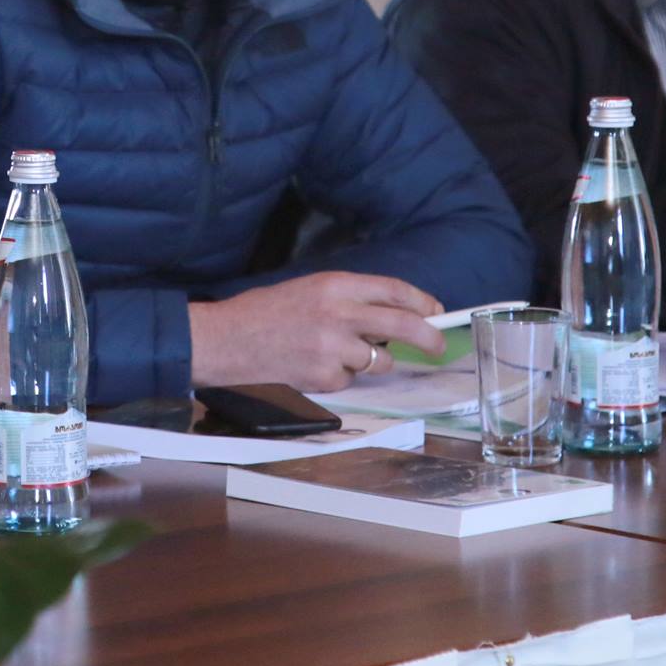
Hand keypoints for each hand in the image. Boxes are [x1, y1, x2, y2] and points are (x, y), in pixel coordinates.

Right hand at [187, 272, 447, 391]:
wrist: (227, 339)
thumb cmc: (265, 313)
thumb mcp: (309, 290)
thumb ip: (349, 300)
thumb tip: (391, 315)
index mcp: (335, 285)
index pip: (393, 290)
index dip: (421, 302)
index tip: (436, 312)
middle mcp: (339, 313)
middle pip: (402, 325)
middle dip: (428, 337)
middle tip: (438, 345)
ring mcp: (333, 347)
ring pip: (377, 360)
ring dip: (367, 360)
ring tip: (332, 352)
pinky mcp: (324, 376)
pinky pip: (349, 380)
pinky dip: (338, 376)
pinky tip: (311, 365)